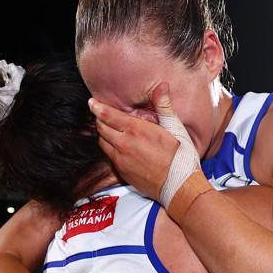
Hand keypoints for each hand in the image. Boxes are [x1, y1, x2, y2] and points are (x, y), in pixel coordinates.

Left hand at [89, 85, 190, 201]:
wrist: (179, 186)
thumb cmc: (180, 157)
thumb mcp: (175, 128)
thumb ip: (163, 106)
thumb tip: (162, 86)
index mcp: (136, 130)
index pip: (107, 115)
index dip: (97, 107)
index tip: (92, 102)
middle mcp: (124, 144)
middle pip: (101, 127)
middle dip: (100, 119)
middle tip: (101, 114)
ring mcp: (121, 159)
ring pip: (102, 142)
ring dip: (104, 134)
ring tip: (111, 130)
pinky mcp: (121, 172)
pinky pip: (109, 156)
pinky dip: (110, 149)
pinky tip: (119, 147)